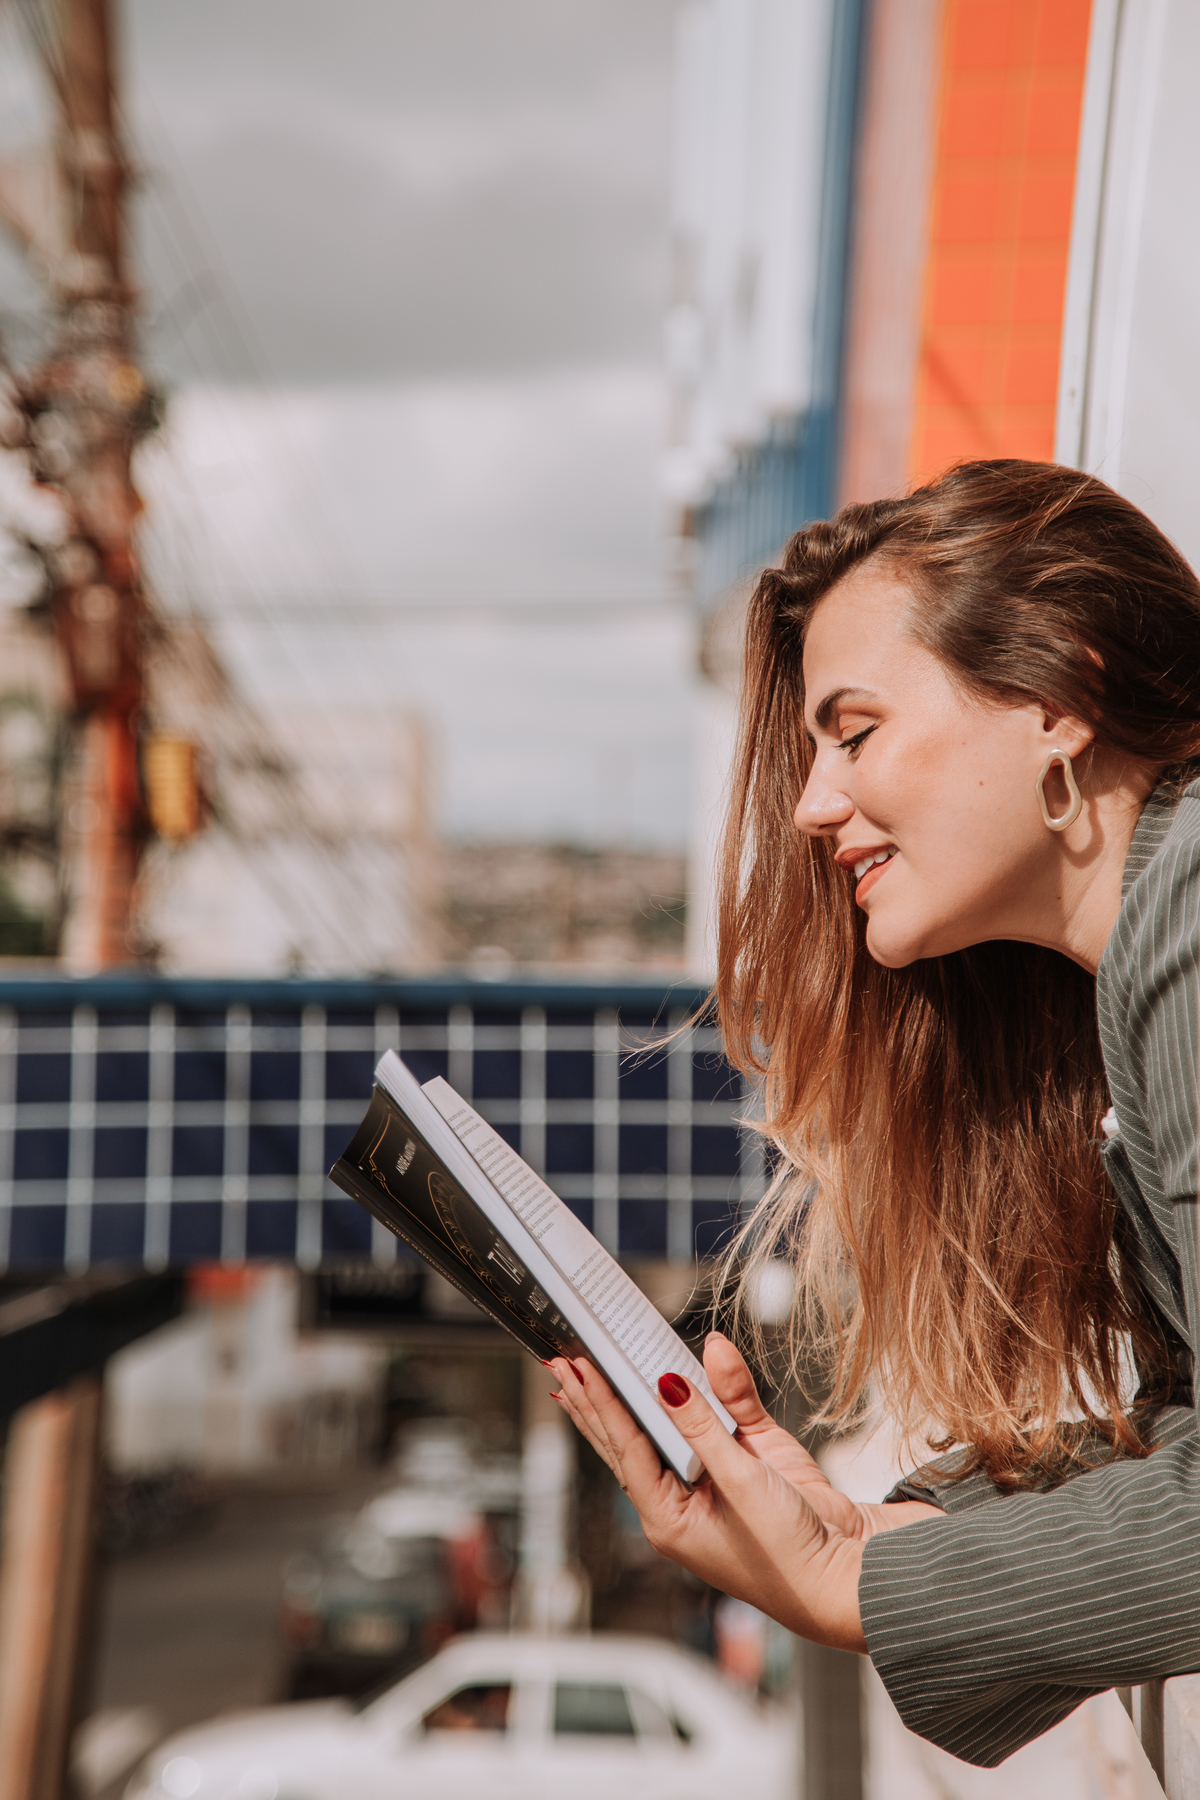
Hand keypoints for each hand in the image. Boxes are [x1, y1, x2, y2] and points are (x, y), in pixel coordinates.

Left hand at [546, 1335, 941, 1653]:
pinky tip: (702, 1355)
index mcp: (668, 1517)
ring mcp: (716, 1477)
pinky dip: (717, 1383)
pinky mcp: (751, 1459)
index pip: (624, 1449)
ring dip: (644, 1388)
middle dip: (598, 1399)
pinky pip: (726, 1411)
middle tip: (563, 1360)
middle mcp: (684, 1497)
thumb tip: (668, 1379)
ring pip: (673, 1420)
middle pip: (632, 1437)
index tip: (578, 1367)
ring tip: (605, 1356)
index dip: (600, 1404)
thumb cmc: (788, 1556)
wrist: (849, 1573)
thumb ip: (703, 1424)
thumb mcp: (739, 1483)